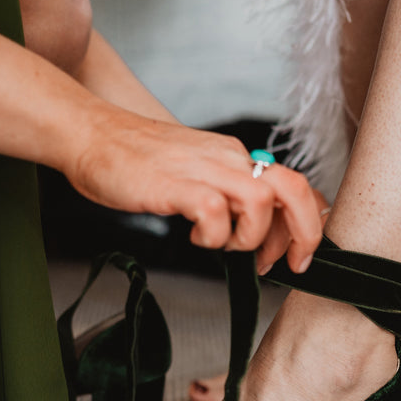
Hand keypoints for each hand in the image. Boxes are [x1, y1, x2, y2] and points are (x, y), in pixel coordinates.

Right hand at [65, 106, 322, 273]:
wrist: (93, 135)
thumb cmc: (139, 161)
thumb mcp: (197, 173)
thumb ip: (227, 194)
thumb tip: (256, 229)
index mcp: (236, 157)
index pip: (294, 185)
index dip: (307, 224)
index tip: (295, 254)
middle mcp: (228, 158)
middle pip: (292, 189)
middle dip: (303, 234)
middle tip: (286, 265)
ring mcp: (203, 169)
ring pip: (260, 202)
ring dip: (250, 238)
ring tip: (223, 245)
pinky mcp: (176, 184)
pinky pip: (214, 212)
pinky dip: (213, 236)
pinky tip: (195, 237)